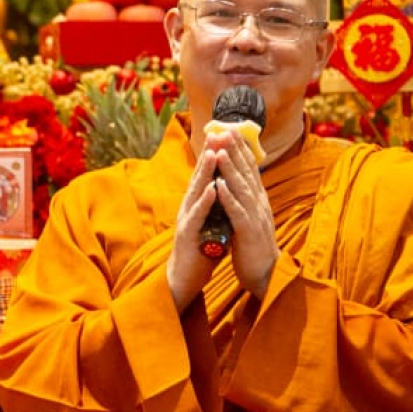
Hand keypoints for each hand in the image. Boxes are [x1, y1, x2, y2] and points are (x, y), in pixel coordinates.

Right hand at [166, 145, 220, 313]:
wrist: (184, 278)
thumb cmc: (201, 250)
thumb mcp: (212, 222)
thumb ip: (217, 205)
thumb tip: (227, 187)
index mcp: (197, 204)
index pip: (206, 175)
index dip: (214, 155)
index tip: (223, 135)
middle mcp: (189, 206)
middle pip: (200, 176)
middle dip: (209, 155)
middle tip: (217, 133)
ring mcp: (187, 219)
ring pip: (197, 191)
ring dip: (206, 172)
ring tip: (214, 153)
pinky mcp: (188, 234)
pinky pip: (198, 215)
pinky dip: (205, 201)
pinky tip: (212, 188)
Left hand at [202, 125, 277, 298]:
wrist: (266, 274)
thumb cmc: (253, 245)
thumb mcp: (250, 215)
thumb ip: (245, 197)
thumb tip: (235, 178)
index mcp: (258, 200)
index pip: (249, 168)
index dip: (240, 149)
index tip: (230, 129)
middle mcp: (260, 204)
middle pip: (246, 173)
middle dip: (234, 150)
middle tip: (224, 130)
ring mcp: (256, 217)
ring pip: (242, 188)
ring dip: (230, 169)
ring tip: (220, 151)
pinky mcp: (249, 232)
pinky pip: (237, 212)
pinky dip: (228, 197)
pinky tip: (219, 185)